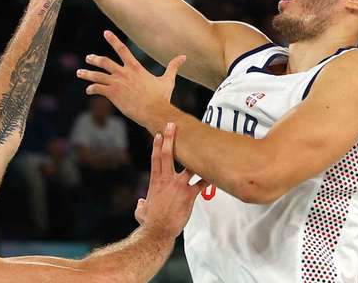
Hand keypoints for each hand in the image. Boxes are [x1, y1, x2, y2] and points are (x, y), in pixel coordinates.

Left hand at [77, 30, 184, 127]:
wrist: (154, 110)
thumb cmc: (162, 97)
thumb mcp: (168, 80)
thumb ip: (173, 66)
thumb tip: (184, 57)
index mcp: (135, 67)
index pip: (122, 49)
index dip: (113, 40)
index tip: (105, 32)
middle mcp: (124, 73)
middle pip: (105, 62)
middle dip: (94, 59)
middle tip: (88, 58)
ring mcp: (117, 83)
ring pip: (97, 75)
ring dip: (87, 73)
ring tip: (79, 72)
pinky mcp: (113, 94)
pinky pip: (98, 89)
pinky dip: (91, 88)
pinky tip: (88, 90)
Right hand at [136, 122, 205, 237]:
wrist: (157, 231)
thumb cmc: (149, 222)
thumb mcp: (141, 211)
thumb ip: (141, 205)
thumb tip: (141, 204)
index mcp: (155, 181)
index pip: (155, 159)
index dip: (157, 145)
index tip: (159, 133)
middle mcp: (166, 180)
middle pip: (167, 155)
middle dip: (170, 139)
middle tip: (172, 125)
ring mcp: (178, 187)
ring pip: (188, 166)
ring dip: (195, 156)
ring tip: (202, 143)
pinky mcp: (189, 196)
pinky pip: (201, 183)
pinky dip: (208, 177)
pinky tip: (216, 172)